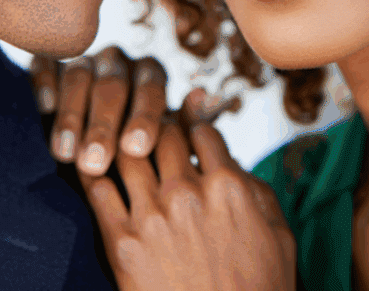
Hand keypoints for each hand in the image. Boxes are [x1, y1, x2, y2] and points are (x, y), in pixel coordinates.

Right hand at [30, 47, 170, 174]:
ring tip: (65, 155)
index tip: (136, 149)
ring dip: (71, 117)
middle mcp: (118, 63)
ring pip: (78, 77)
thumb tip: (201, 96)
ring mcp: (82, 62)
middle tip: (95, 163)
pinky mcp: (50, 64)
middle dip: (102, 126)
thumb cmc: (141, 156)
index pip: (151, 89)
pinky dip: (45, 84)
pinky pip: (45, 66)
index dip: (144, 117)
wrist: (98, 155)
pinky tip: (45, 109)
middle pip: (112, 85)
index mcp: (150, 74)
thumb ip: (183, 125)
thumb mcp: (166, 144)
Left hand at [82, 121, 296, 290]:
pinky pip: (98, 190)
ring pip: (128, 153)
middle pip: (163, 135)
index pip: (202, 132)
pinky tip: (89, 165)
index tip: (186, 130)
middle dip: (158, 128)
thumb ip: (257, 191)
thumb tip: (234, 166)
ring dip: (123, 142)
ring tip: (118, 142)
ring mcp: (152, 215)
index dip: (194, 127)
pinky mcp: (122, 241)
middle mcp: (187, 192)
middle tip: (150, 130)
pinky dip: (91, 171)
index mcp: (228, 187)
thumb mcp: (278, 237)